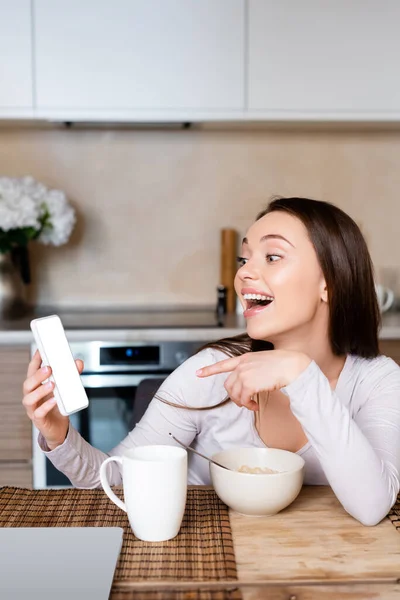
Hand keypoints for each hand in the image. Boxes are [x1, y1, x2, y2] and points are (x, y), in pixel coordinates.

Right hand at [22, 349, 83, 449]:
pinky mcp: (39, 420)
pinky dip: (46, 406)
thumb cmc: (59, 405)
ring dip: (40, 390)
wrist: (60, 428)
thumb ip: (72, 375)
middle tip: (49, 369)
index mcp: (36, 386)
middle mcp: (32, 396)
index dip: (35, 361)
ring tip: (52, 384)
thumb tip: (78, 363)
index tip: (40, 350)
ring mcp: (33, 409)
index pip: (31, 371)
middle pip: (27, 384)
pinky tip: (54, 401)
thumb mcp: (66, 389)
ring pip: (29, 399)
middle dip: (37, 376)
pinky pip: (39, 413)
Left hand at [196, 350, 310, 410]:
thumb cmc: (284, 364)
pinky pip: (243, 399)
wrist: (293, 365)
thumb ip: (254, 368)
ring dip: (242, 402)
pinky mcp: (249, 384)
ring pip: (234, 394)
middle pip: (228, 385)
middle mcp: (242, 365)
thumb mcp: (264, 361)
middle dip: (234, 396)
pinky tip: (254, 406)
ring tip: (251, 404)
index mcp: (245, 358)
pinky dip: (248, 405)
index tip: (198, 373)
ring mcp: (244, 374)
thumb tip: (251, 382)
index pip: (223, 364)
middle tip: (244, 402)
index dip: (209, 370)